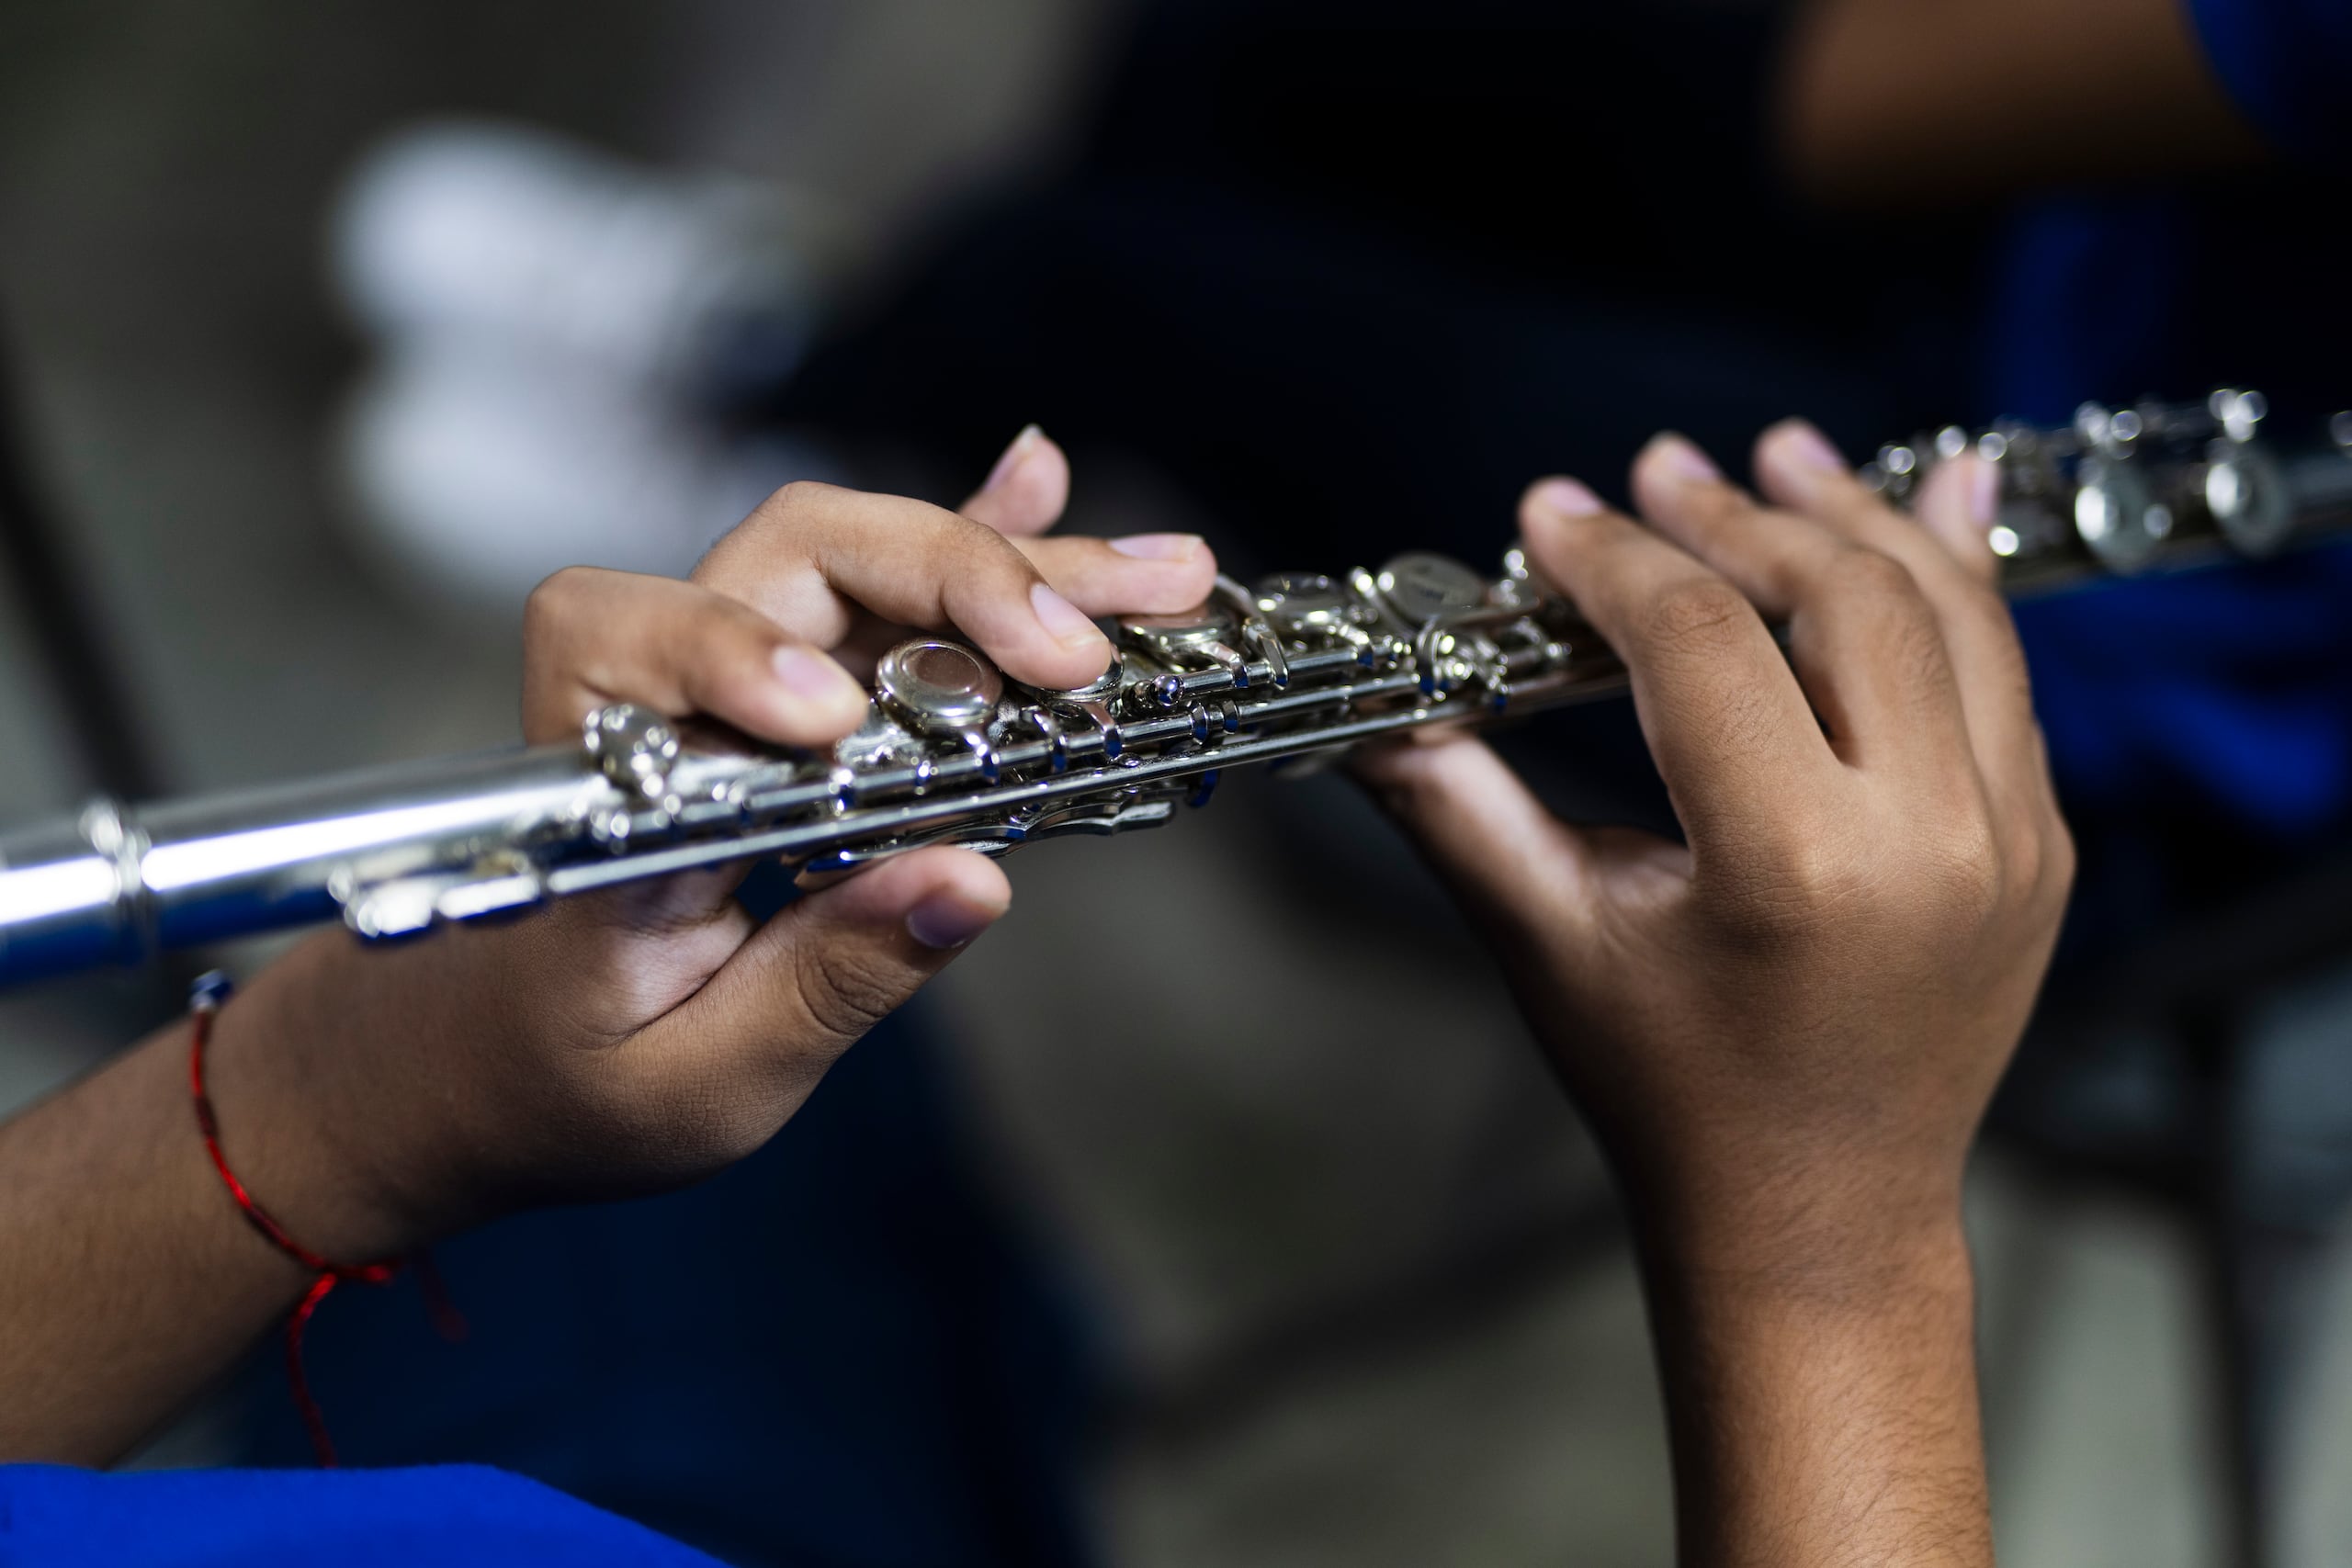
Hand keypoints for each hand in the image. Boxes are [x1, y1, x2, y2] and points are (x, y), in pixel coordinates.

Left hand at [212, 428, 1218, 1257]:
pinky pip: (890, 609)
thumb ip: (825, 982)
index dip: (725, 645)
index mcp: (604, 794)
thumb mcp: (693, 1084)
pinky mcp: (797, 706)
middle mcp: (668, 704)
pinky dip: (977, 559)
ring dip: (1016, 569)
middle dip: (947, 578)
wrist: (475, 1070)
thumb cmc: (560, 1083)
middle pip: (791, 556)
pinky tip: (1049, 495)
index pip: (625, 639)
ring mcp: (739, 690)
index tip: (824, 713)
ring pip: (868, 572)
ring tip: (1163, 581)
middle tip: (1076, 651)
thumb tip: (971, 884)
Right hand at [1361, 422, 2071, 1281]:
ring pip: (1949, 612)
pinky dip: (1958, 581)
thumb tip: (1371, 703)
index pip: (1702, 642)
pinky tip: (1920, 506)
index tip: (1553, 516)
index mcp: (1794, 868)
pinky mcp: (2040, 846)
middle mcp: (1928, 841)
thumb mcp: (1550, 944)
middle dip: (1736, 518)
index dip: (1615, 558)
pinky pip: (2008, 676)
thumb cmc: (1670, 1093)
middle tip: (1654, 471)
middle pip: (1841, 596)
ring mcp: (2009, 842)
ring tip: (1776, 456)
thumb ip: (1456, 806)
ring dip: (1857, 518)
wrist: (1817, 1218)